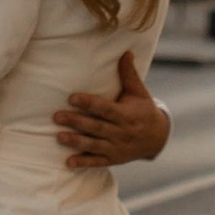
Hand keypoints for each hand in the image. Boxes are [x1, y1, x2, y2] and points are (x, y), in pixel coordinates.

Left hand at [53, 49, 170, 169]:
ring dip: (77, 142)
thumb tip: (126, 51)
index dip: (89, 103)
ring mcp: (117, 148)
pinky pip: (97, 162)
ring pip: (95, 145)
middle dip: (77, 122)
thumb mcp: (140, 92)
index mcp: (127, 115)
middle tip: (56, 116)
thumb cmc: (144, 110)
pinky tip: (68, 162)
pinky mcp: (114, 159)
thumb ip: (129, 74)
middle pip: (97, 127)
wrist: (158, 138)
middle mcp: (122, 132)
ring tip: (59, 137)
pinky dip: (84, 163)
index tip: (72, 97)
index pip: (105, 109)